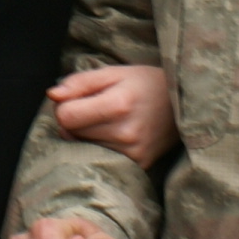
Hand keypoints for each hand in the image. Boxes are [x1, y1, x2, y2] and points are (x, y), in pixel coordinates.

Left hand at [50, 64, 178, 168]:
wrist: (186, 105)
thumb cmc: (146, 84)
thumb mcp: (114, 72)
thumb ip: (80, 82)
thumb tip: (52, 95)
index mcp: (119, 104)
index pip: (66, 116)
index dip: (64, 106)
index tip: (77, 99)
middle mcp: (126, 133)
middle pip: (72, 133)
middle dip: (75, 120)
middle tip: (95, 108)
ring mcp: (133, 153)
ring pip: (84, 148)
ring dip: (86, 136)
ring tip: (108, 121)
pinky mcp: (139, 166)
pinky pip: (101, 159)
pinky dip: (100, 148)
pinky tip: (115, 135)